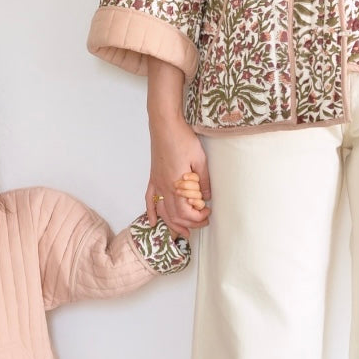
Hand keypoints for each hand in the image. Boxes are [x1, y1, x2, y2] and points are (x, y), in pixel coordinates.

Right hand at [146, 58, 210, 235]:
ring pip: (162, 212)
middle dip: (189, 224)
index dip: (199, 217)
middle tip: (202, 224)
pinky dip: (150, 212)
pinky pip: (149, 199)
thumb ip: (203, 182)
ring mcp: (157, 183)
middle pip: (175, 215)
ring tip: (181, 233)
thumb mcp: (200, 160)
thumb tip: (206, 198)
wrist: (165, 125)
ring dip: (171, 224)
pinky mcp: (153, 177)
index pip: (187, 212)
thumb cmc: (182, 139)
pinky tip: (152, 221)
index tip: (209, 213)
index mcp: (177, 185)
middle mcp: (164, 187)